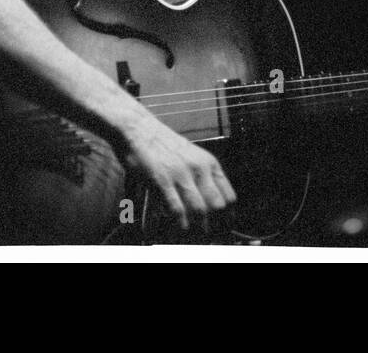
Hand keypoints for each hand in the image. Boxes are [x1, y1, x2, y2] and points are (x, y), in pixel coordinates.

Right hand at [122, 118, 236, 229]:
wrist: (139, 129)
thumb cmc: (164, 145)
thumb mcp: (192, 155)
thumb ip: (203, 176)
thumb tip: (212, 203)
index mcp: (209, 163)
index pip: (229, 196)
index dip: (228, 217)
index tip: (224, 229)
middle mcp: (199, 168)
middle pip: (217, 206)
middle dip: (216, 226)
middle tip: (210, 238)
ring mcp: (181, 174)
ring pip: (199, 209)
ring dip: (199, 228)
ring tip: (196, 238)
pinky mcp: (162, 180)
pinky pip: (176, 208)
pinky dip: (180, 223)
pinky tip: (180, 228)